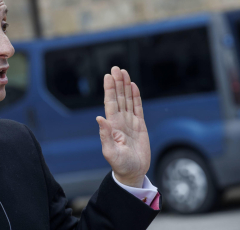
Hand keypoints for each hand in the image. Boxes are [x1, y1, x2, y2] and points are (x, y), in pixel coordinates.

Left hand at [96, 67, 150, 187]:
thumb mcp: (110, 152)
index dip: (110, 89)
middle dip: (117, 83)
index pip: (110, 103)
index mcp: (112, 125)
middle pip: (119, 97)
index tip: (108, 76)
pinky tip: (133, 86)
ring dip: (126, 86)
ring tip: (124, 72)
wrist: (132, 172)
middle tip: (116, 68)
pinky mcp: (140, 125)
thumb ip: (105, 135)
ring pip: (127, 99)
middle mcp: (120, 120)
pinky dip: (136, 97)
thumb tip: (99, 117)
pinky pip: (138, 108)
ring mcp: (130, 122)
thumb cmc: (120, 164)